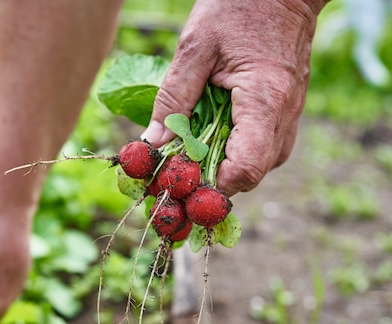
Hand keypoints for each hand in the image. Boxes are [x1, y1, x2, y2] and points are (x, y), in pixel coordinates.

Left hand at [142, 0, 327, 195]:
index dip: (212, 183)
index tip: (181, 176)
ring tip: (197, 147)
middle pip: (253, 174)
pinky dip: (239, 149)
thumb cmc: (238, 7)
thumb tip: (153, 142)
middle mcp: (285, 115)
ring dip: (226, 164)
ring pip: (262, 165)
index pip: (245, 168)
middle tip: (182, 166)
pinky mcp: (288, 111)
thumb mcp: (194, 48)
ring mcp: (291, 114)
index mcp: (264, 100)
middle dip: (215, 178)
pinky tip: (216, 133)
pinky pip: (266, 147)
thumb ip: (172, 98)